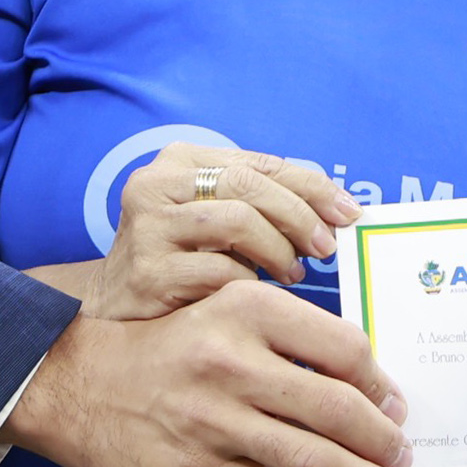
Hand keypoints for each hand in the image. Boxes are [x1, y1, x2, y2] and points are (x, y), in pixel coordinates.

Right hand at [3, 279, 410, 466]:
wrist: (80, 386)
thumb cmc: (170, 351)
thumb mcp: (225, 317)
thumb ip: (289, 342)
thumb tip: (368, 391)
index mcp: (249, 311)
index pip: (344, 347)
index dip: (382, 384)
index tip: (397, 407)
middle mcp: (234, 361)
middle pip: (337, 408)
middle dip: (383, 441)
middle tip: (404, 457)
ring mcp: (215, 421)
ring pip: (315, 459)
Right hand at [95, 144, 358, 320]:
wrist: (117, 307)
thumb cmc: (182, 258)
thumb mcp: (217, 217)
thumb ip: (262, 203)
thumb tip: (335, 208)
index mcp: (180, 160)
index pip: (261, 163)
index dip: (312, 186)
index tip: (349, 212)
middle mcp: (156, 184)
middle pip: (249, 186)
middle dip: (300, 216)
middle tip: (327, 247)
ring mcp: (147, 228)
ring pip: (237, 222)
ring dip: (278, 250)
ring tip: (292, 273)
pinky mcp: (148, 272)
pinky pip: (219, 271)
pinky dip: (249, 282)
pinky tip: (257, 294)